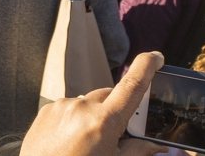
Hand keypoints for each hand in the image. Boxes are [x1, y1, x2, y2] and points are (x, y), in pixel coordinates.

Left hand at [20, 51, 166, 155]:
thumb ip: (137, 150)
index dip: (146, 66)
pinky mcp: (46, 110)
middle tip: (114, 135)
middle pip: (109, 96)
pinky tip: (70, 141)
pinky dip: (74, 119)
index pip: (131, 85)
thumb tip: (158, 145)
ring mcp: (61, 106)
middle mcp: (82, 107)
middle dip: (115, 110)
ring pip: (87, 103)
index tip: (156, 57)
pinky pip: (68, 108)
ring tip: (86, 143)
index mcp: (104, 121)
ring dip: (93, 116)